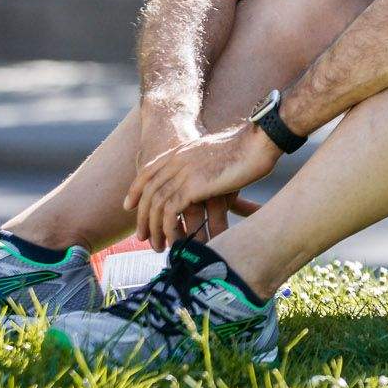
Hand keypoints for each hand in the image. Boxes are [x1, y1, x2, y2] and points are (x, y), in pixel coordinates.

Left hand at [125, 122, 278, 250]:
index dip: (135, 190)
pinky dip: (169, 229)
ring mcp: (183, 173)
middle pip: (148, 192)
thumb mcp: (216, 154)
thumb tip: (203, 183)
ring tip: (158, 246)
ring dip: (155, 229)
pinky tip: (175, 240)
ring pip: (157, 205)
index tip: (129, 206)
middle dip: (142, 217)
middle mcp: (177, 161)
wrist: (257, 141)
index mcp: (181, 151)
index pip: (147, 172)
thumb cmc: (247, 148)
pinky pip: (170, 212)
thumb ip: (203, 166)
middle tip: (141, 236)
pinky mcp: (193, 186)